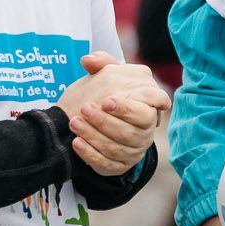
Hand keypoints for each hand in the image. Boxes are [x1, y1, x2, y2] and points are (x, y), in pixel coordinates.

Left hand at [59, 54, 167, 175]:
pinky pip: (106, 164)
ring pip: (116, 148)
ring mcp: (134, 151)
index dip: (128, 107)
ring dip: (93, 135)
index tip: (106, 101)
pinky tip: (76, 142)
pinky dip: (90, 153)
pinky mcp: (120, 166)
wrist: (98, 122)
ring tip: (75, 122)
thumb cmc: (107, 95)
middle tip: (85, 108)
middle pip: (131, 131)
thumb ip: (102, 63)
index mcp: (148, 109)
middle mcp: (145, 132)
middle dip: (105, 121)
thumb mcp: (108, 77)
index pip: (149, 109)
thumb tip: (88, 59)